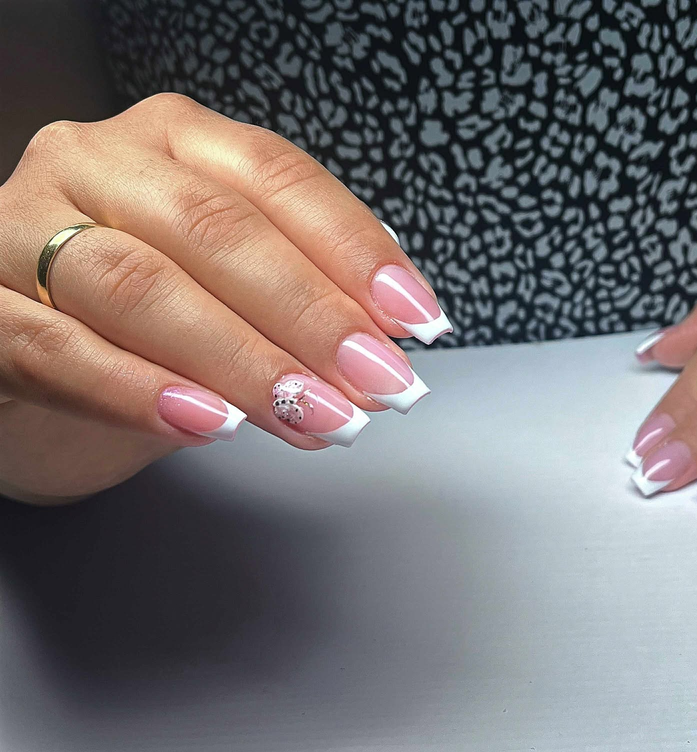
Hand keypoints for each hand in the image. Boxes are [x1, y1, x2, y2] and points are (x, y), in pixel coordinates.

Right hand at [0, 93, 450, 503]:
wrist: (23, 349)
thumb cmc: (143, 314)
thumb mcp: (229, 286)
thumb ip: (299, 299)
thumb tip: (388, 342)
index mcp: (174, 141)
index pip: (278, 178)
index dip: (356, 250)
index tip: (417, 320)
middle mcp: (97, 161)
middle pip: (216, 228)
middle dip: (311, 314)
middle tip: (377, 383)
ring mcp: (20, 224)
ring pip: (138, 284)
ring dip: (242, 359)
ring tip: (314, 415)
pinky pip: (54, 347)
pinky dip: (140, 389)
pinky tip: (211, 424)